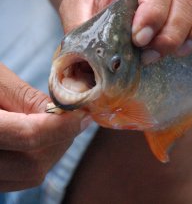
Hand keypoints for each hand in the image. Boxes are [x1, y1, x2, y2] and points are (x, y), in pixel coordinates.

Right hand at [0, 63, 91, 190]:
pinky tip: (41, 135)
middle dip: (62, 138)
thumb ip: (29, 98)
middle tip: (74, 116)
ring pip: (31, 174)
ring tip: (56, 123)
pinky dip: (39, 156)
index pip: (29, 136)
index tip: (84, 115)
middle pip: (34, 164)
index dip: (63, 126)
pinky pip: (23, 177)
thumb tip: (66, 110)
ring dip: (54, 148)